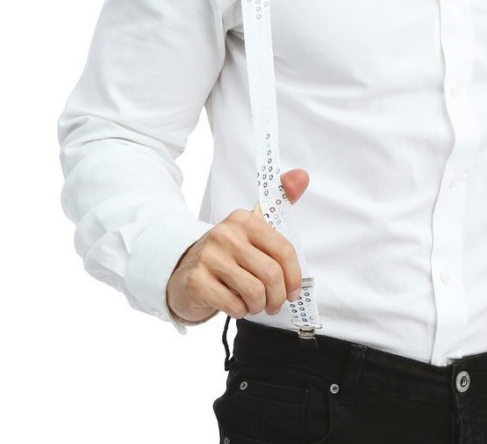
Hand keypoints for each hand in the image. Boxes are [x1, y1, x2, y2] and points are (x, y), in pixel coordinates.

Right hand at [166, 169, 309, 323]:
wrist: (184, 272)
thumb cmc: (227, 253)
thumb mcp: (253, 227)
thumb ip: (279, 201)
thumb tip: (302, 175)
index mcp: (244, 219)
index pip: (283, 250)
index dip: (294, 276)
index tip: (293, 291)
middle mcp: (226, 234)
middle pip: (271, 274)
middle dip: (277, 296)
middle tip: (274, 304)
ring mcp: (209, 256)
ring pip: (254, 292)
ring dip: (259, 305)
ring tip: (254, 303)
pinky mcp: (197, 281)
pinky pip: (234, 305)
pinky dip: (240, 311)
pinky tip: (235, 304)